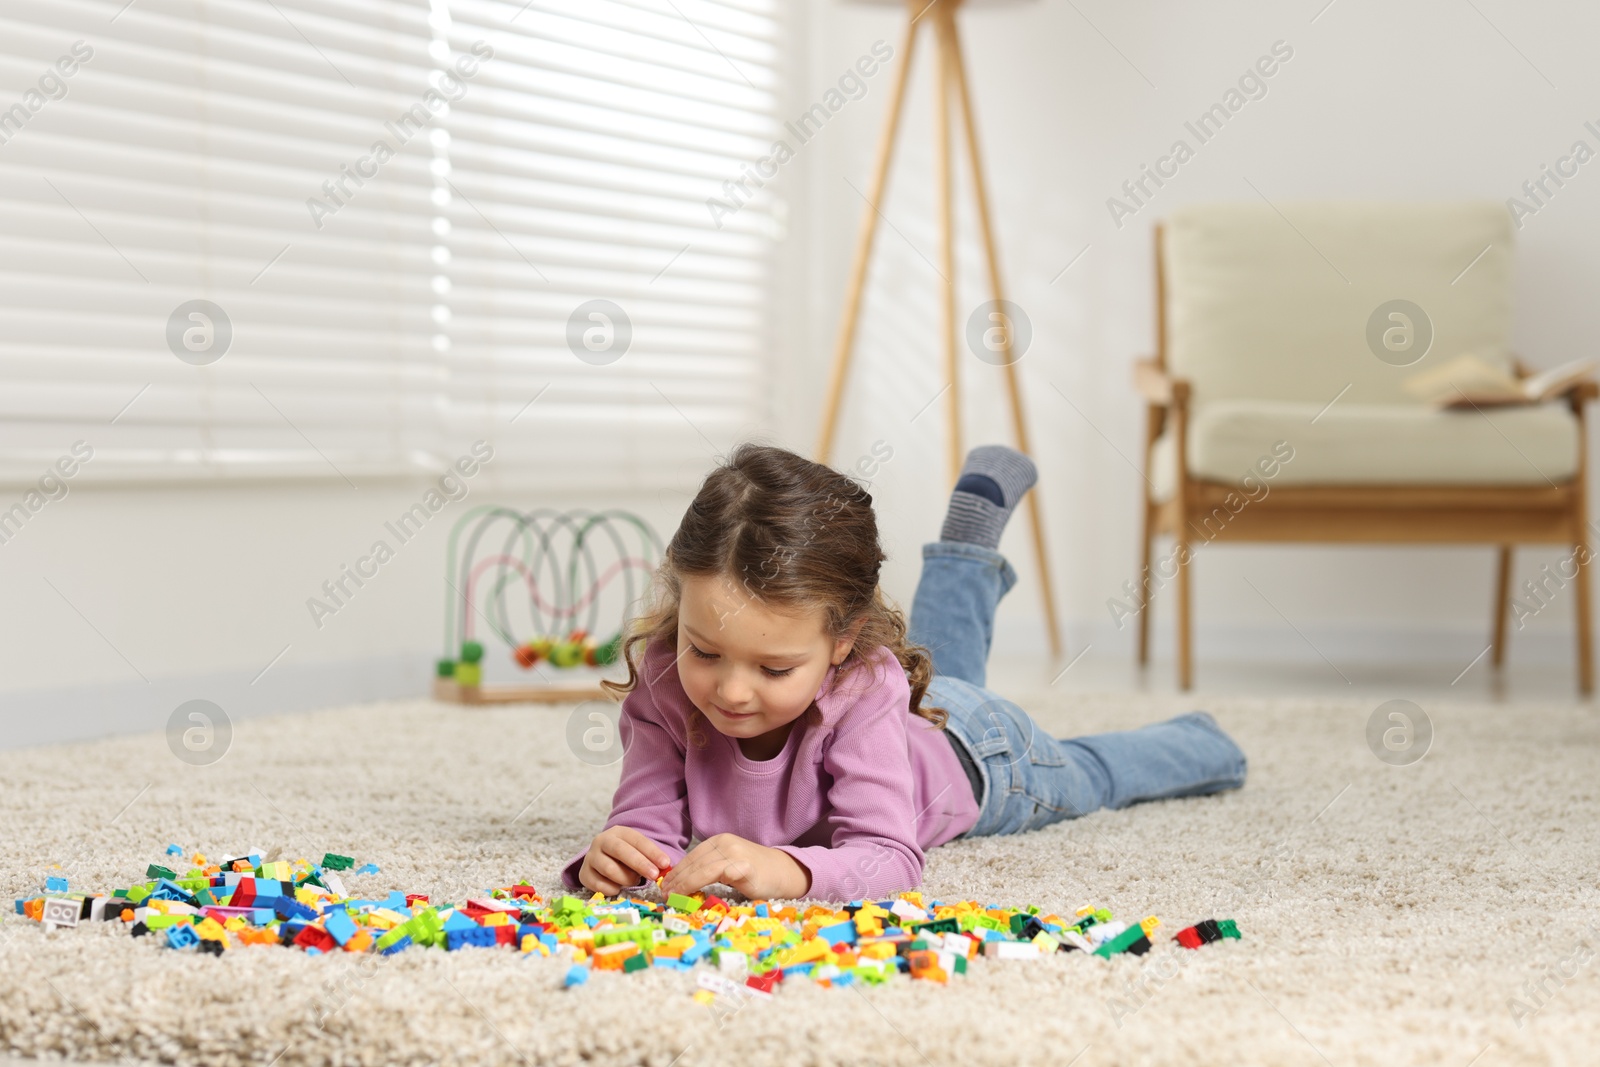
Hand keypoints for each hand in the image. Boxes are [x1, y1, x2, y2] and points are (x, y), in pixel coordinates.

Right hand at [578, 826, 670, 895]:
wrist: (601, 858)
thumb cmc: (625, 856)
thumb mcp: (637, 850)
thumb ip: (650, 858)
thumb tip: (666, 867)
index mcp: (618, 832)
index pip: (637, 840)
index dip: (652, 852)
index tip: (665, 863)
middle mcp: (601, 841)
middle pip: (620, 850)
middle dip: (639, 863)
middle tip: (653, 875)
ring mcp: (591, 857)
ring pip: (609, 869)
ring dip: (626, 878)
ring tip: (633, 881)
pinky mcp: (584, 874)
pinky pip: (599, 885)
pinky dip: (613, 888)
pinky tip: (619, 888)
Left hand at [659, 833, 811, 900]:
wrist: (785, 873)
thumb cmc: (756, 873)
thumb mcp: (728, 865)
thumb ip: (710, 869)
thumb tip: (683, 883)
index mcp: (719, 841)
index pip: (691, 857)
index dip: (676, 872)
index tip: (664, 886)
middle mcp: (725, 843)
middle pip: (693, 863)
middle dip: (675, 880)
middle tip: (663, 896)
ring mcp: (734, 853)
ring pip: (700, 869)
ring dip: (682, 885)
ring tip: (671, 898)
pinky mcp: (742, 867)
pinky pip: (715, 875)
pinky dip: (699, 884)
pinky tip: (690, 894)